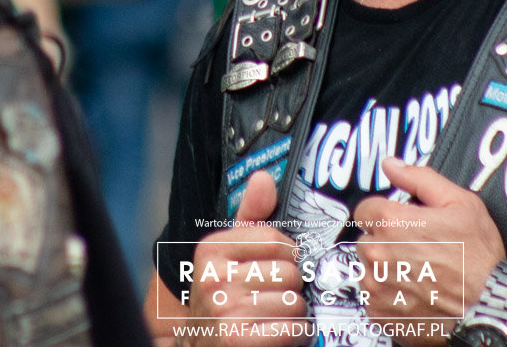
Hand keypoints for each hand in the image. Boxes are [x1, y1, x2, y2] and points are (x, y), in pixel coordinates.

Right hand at [185, 171, 311, 346]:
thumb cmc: (224, 297)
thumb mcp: (229, 254)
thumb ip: (250, 216)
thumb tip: (264, 176)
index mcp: (211, 250)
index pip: (276, 240)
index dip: (288, 254)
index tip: (278, 265)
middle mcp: (214, 278)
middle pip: (289, 273)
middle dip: (292, 288)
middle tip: (273, 297)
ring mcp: (224, 312)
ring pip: (295, 303)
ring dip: (294, 314)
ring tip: (274, 317)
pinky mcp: (237, 341)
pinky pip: (294, 330)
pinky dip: (296, 335)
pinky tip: (277, 335)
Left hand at [353, 158, 505, 346]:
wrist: (490, 307)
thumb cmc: (479, 258)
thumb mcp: (460, 203)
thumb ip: (419, 179)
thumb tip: (392, 165)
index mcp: (391, 222)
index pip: (365, 209)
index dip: (386, 215)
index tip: (403, 225)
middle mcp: (377, 254)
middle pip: (366, 239)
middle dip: (386, 241)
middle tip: (417, 250)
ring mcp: (376, 287)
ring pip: (367, 269)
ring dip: (385, 269)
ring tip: (418, 273)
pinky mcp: (378, 313)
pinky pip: (373, 298)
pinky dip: (388, 296)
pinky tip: (414, 293)